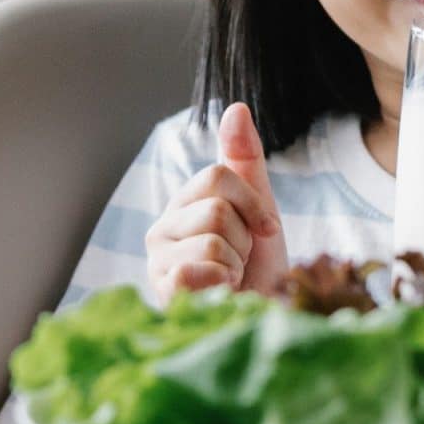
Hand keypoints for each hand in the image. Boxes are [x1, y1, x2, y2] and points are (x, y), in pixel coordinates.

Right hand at [144, 102, 288, 303]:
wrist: (264, 316)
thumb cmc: (259, 268)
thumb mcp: (260, 208)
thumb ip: (245, 159)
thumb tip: (237, 107)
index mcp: (183, 205)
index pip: (217, 175)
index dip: (253, 204)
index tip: (266, 229)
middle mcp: (162, 230)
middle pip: (218, 209)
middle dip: (245, 239)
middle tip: (242, 261)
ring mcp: (157, 262)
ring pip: (213, 240)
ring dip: (236, 264)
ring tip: (231, 279)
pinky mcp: (162, 292)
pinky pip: (196, 270)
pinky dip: (222, 284)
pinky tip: (219, 294)